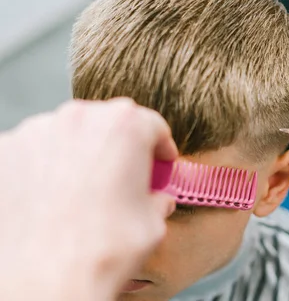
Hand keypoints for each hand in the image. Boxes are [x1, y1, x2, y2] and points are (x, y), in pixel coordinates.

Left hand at [0, 98, 177, 300]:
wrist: (43, 282)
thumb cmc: (100, 251)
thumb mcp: (153, 223)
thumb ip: (157, 200)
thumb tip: (156, 200)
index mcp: (125, 127)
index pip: (152, 124)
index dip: (161, 146)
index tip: (160, 161)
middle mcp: (80, 119)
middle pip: (109, 122)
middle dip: (121, 146)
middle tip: (125, 176)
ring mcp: (38, 131)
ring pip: (71, 133)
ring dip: (83, 153)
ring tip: (86, 191)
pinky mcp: (7, 151)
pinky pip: (37, 151)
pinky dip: (48, 166)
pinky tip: (55, 196)